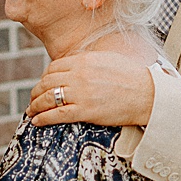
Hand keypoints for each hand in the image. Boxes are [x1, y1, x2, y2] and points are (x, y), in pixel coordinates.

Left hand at [28, 52, 156, 127]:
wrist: (148, 94)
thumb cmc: (133, 76)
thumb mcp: (108, 59)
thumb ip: (89, 61)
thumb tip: (75, 63)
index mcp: (84, 60)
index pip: (54, 67)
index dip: (45, 76)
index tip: (44, 83)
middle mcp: (79, 75)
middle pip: (47, 81)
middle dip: (36, 90)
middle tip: (33, 97)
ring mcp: (81, 93)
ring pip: (47, 97)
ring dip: (35, 104)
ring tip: (32, 110)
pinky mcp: (85, 111)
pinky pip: (57, 114)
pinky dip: (43, 118)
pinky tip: (37, 121)